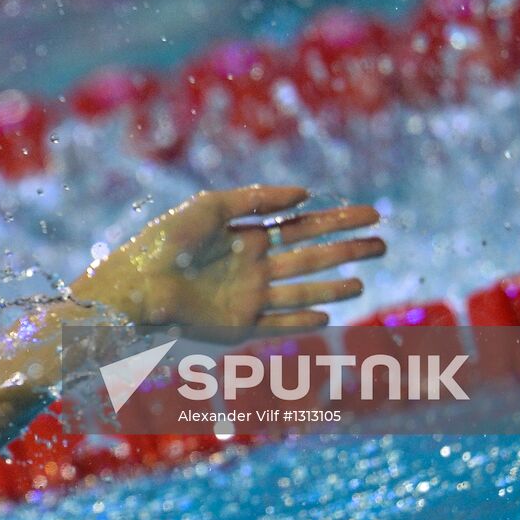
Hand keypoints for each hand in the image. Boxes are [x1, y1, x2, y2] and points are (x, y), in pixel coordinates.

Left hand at [70, 186, 383, 331]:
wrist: (137, 282)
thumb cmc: (166, 239)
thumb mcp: (211, 205)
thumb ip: (258, 198)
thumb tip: (305, 193)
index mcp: (245, 235)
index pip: (300, 226)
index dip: (335, 220)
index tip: (369, 214)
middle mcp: (252, 267)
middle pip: (309, 256)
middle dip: (345, 249)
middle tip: (382, 243)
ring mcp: (248, 297)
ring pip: (301, 291)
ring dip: (332, 286)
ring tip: (363, 281)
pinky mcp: (238, 326)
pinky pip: (279, 324)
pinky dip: (303, 321)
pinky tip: (328, 316)